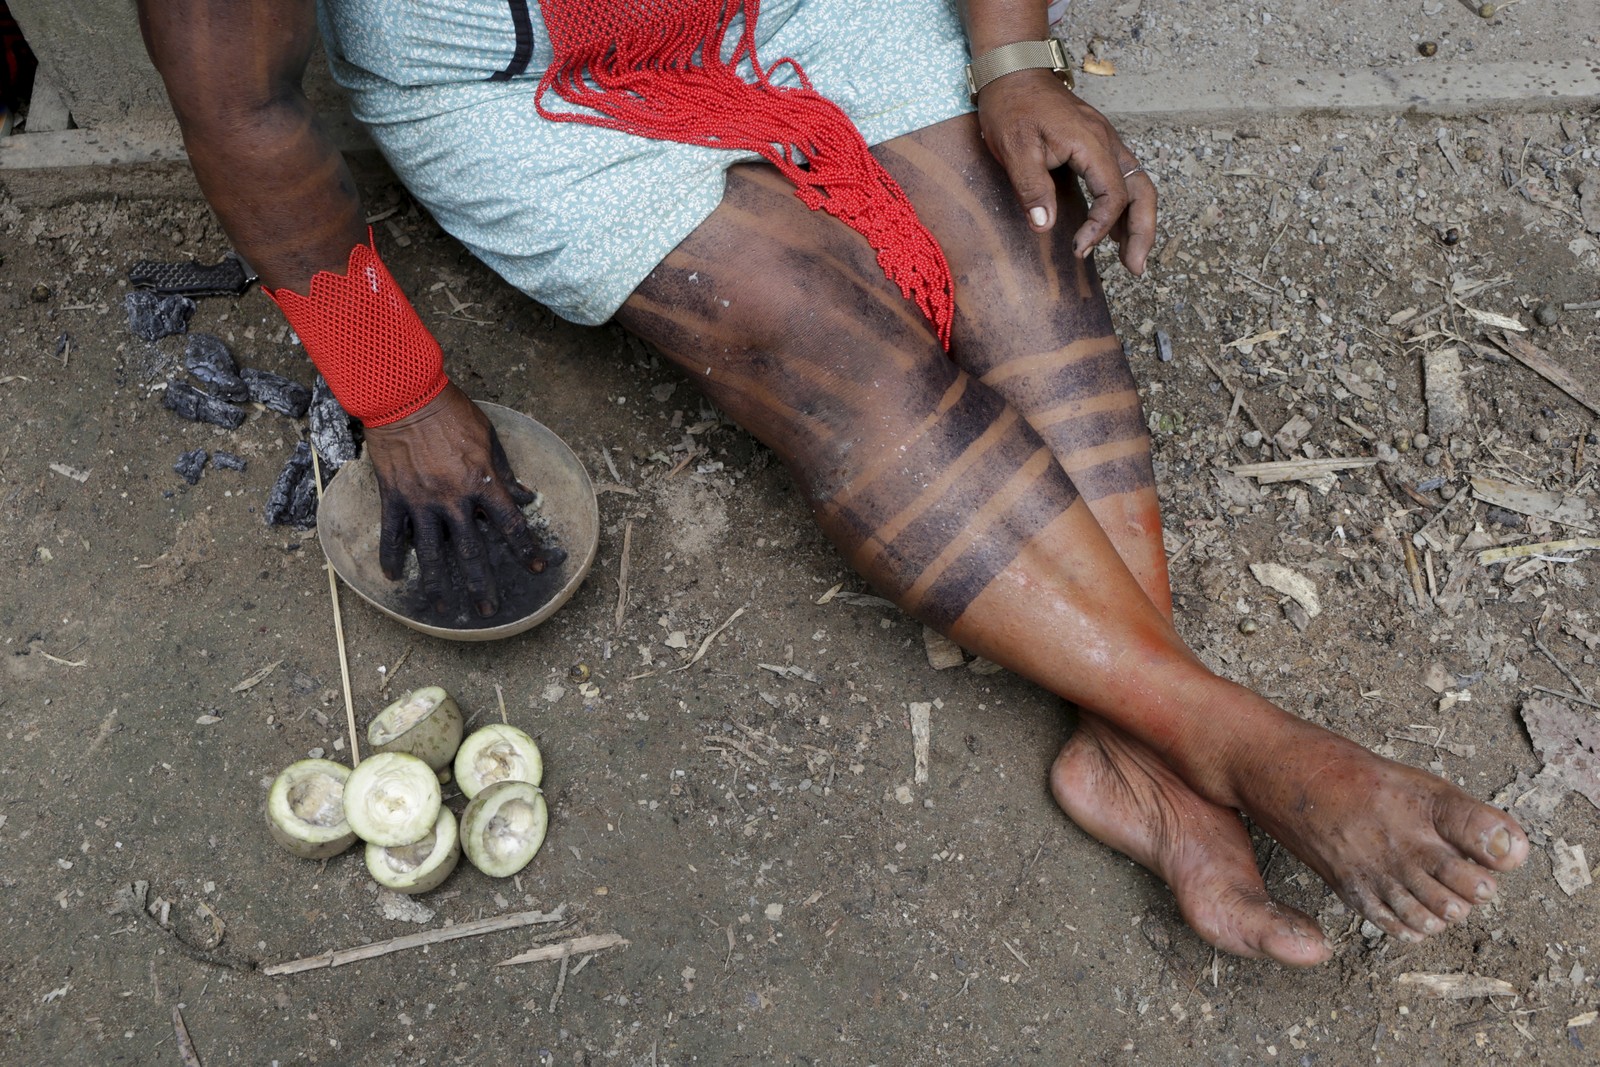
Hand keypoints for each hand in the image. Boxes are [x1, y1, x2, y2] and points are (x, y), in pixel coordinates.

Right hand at [363, 382, 549, 617]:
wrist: (407, 396)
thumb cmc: (451, 412)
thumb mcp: (488, 438)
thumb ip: (503, 472)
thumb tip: (524, 496)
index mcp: (483, 483)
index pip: (511, 525)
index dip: (525, 549)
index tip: (535, 568)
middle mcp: (454, 499)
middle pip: (472, 551)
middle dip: (482, 584)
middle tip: (488, 611)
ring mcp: (422, 501)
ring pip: (432, 552)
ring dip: (438, 583)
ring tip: (443, 607)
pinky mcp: (395, 496)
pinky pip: (394, 533)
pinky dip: (392, 556)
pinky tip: (393, 576)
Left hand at [975, 68, 1156, 274]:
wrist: (1014, 73)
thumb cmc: (1012, 108)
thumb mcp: (1014, 149)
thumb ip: (1032, 187)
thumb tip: (1045, 227)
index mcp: (1091, 143)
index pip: (1113, 195)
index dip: (1100, 228)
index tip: (1078, 249)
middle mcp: (1107, 142)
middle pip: (1142, 190)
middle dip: (1143, 231)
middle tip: (1136, 269)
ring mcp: (1106, 142)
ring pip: (1139, 184)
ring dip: (1140, 222)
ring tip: (1132, 259)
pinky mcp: (1098, 146)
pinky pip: (1124, 178)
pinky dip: (1127, 207)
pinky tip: (1117, 232)